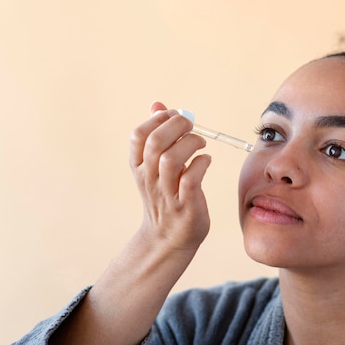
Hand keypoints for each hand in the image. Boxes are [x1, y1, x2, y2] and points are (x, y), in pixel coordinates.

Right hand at [129, 101, 211, 253]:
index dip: (158, 119)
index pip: (138, 135)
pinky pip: (191, 179)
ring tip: (200, 144)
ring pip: (170, 159)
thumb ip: (156, 135)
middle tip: (191, 127)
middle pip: (155, 142)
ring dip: (190, 144)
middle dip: (177, 126)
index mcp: (139, 167)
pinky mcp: (186, 205)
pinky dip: (201, 164)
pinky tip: (205, 162)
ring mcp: (167, 193)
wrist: (168, 239)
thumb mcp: (155, 167)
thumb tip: (158, 105)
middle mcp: (149, 178)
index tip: (174, 117)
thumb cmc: (166, 196)